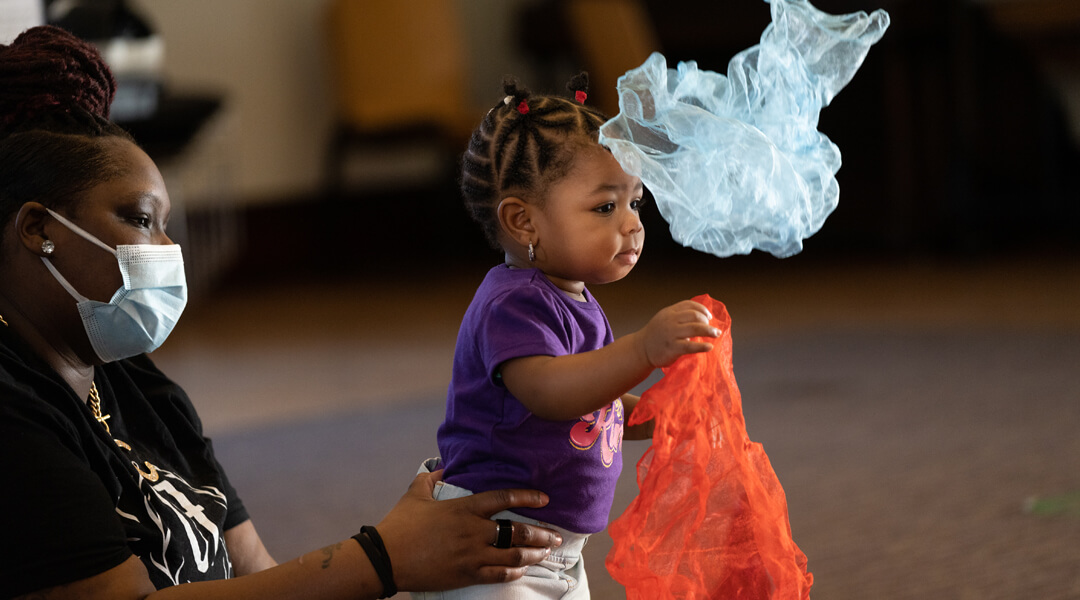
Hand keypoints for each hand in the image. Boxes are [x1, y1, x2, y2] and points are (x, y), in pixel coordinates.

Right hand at [375, 471, 561, 591]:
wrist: (385, 558)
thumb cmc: (399, 524)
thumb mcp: (414, 493)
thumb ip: (431, 478)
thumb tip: (441, 466)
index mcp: (463, 508)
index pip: (503, 498)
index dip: (527, 497)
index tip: (545, 498)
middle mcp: (472, 531)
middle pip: (516, 531)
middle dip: (540, 533)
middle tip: (555, 535)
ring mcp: (471, 555)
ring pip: (513, 555)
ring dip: (534, 553)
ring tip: (545, 552)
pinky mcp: (466, 574)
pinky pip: (498, 574)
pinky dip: (514, 571)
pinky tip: (522, 568)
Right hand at [638, 300, 719, 367]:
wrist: (641, 349)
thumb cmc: (656, 335)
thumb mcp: (664, 318)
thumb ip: (679, 316)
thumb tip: (702, 317)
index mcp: (669, 312)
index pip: (689, 305)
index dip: (702, 309)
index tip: (709, 316)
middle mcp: (670, 321)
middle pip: (694, 316)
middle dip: (707, 321)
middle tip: (713, 328)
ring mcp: (671, 334)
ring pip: (695, 329)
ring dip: (709, 331)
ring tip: (716, 334)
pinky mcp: (672, 348)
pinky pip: (690, 346)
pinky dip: (702, 346)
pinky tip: (709, 347)